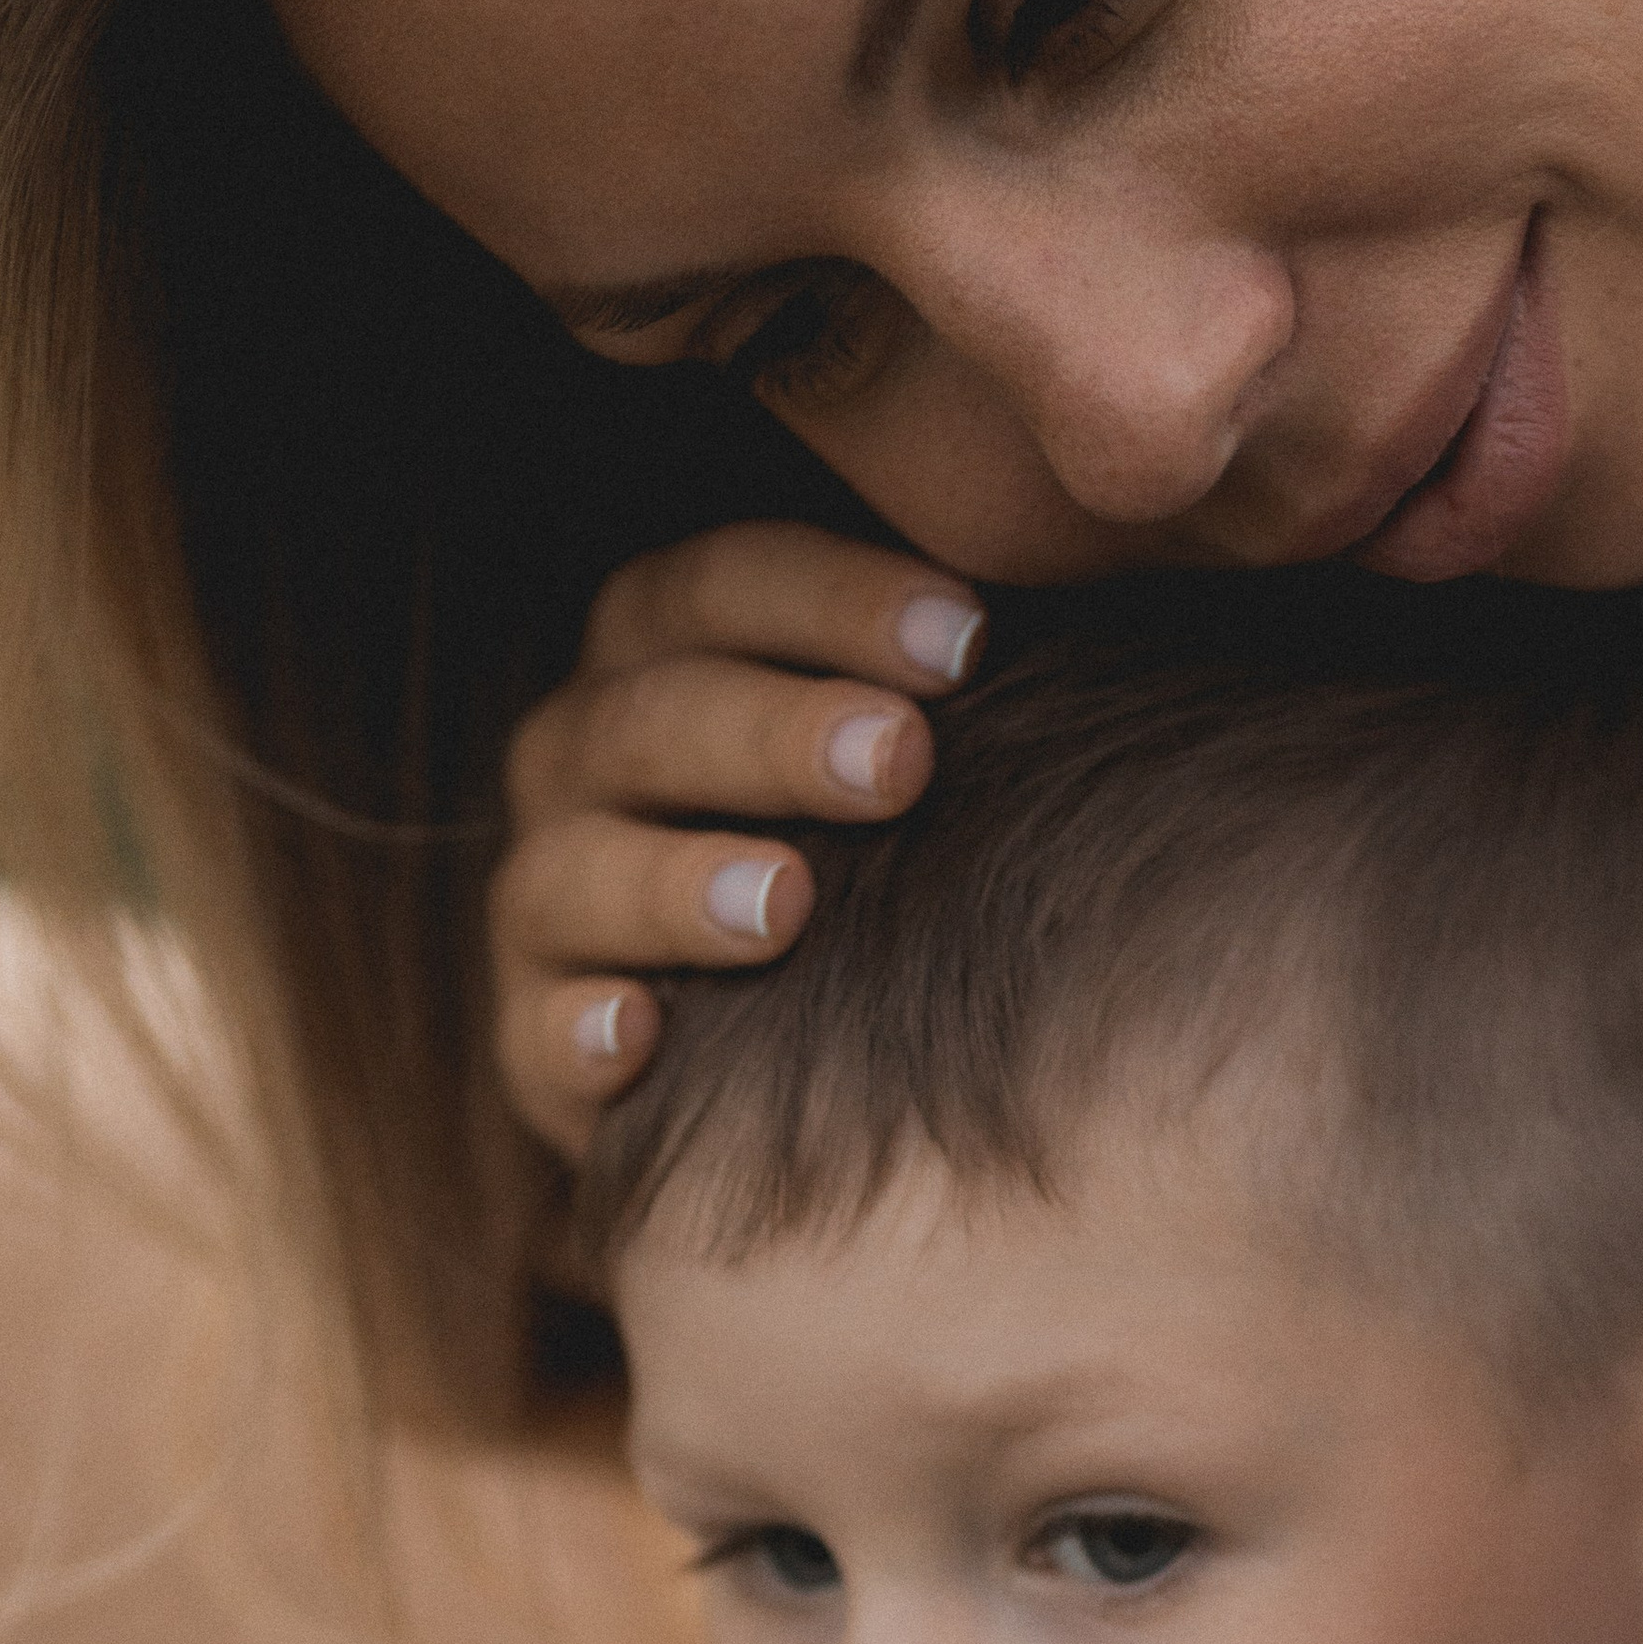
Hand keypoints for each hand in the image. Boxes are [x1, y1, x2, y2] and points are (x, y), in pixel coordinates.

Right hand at [494, 523, 984, 1161]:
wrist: (799, 1055)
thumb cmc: (885, 856)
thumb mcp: (915, 752)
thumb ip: (959, 675)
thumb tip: (1106, 590)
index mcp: (666, 658)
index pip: (716, 588)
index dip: (832, 600)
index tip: (968, 641)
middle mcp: (585, 766)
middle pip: (646, 720)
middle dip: (773, 734)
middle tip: (900, 762)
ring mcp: (551, 903)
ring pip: (570, 872)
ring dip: (675, 882)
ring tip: (786, 904)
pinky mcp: (541, 1042)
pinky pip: (536, 1034)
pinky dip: (580, 1031)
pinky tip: (644, 1036)